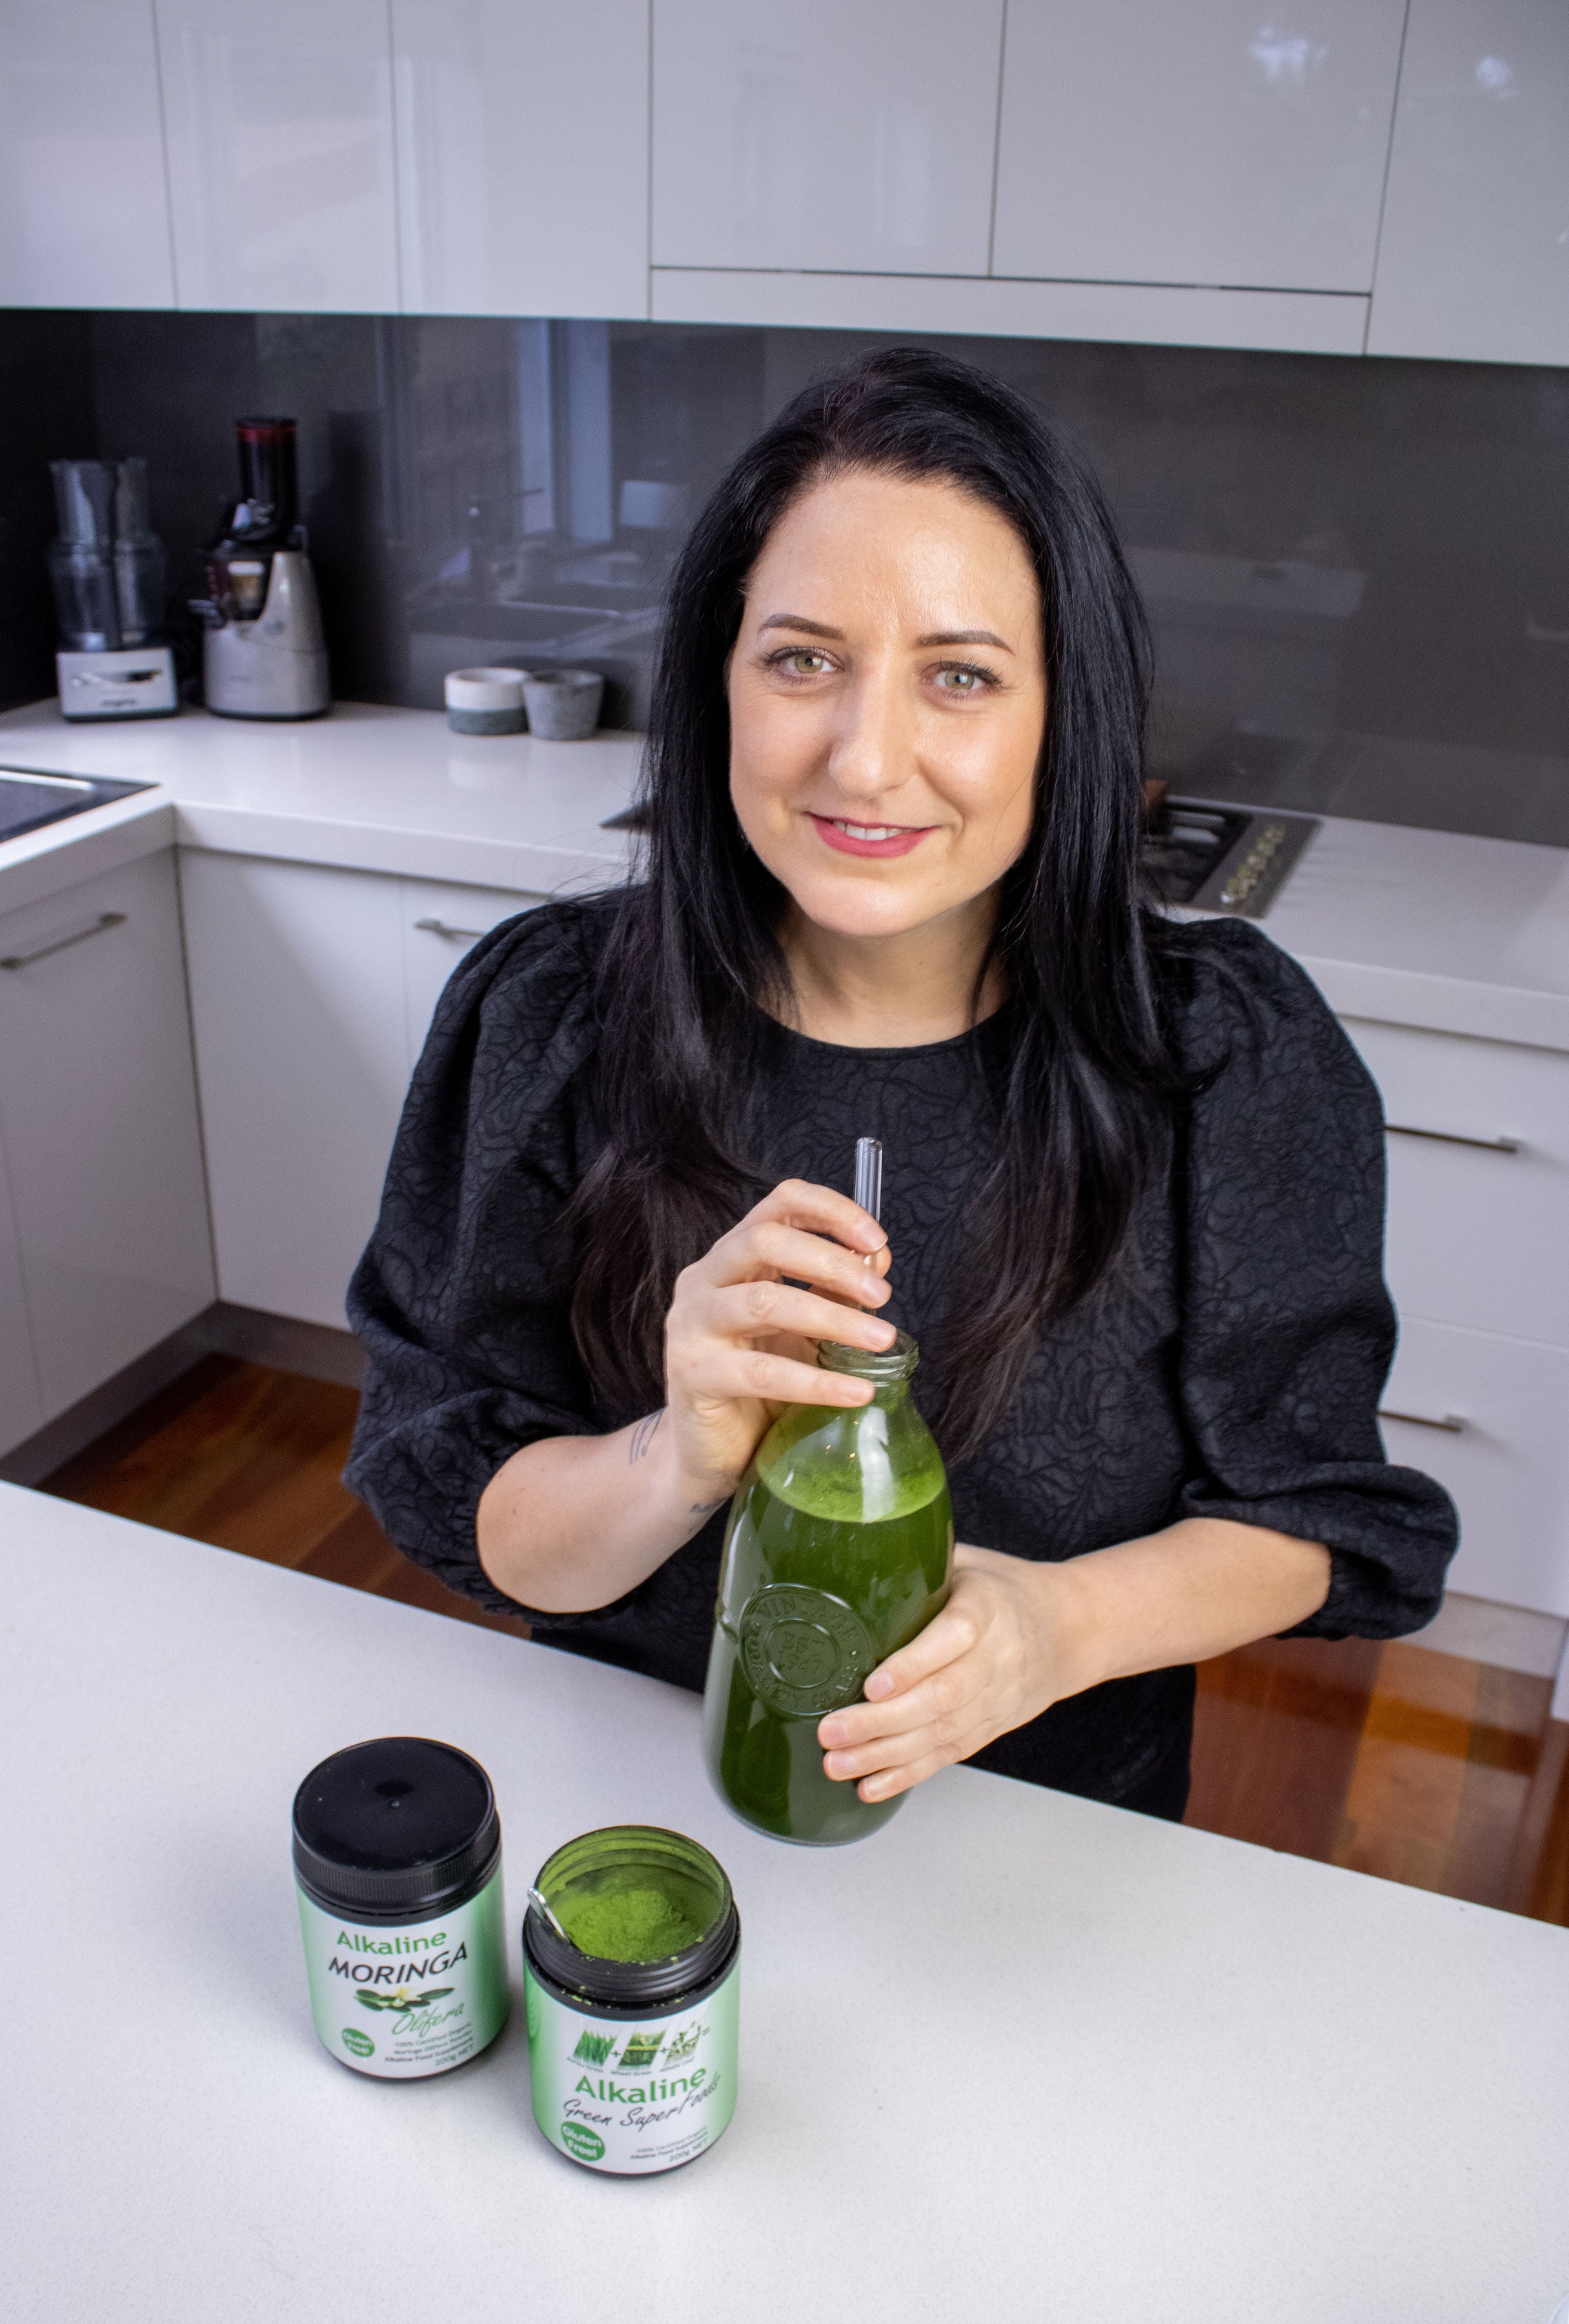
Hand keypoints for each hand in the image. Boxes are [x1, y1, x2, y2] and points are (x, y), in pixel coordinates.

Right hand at [661, 1178, 893, 1505]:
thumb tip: (876, 1261)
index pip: (779, 1204)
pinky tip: (856, 1392)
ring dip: (832, 1317)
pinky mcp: (694, 1376)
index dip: (830, 1211)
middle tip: (880, 1296)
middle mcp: (704, 1281)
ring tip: (880, 1341)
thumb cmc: (757, 1383)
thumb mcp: (802, 1328)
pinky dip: (816, 1381)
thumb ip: (832, 1291)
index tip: (877, 1240)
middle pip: (765, 1241)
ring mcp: (691, 1326)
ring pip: (764, 1301)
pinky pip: (760, 1372)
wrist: (709, 1451)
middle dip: (832, 1263)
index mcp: (732, 1258)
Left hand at [817, 1544, 1081, 1802]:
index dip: (914, 1664)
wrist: (1069, 1630)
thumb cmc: (1002, 1589)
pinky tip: (870, 1786)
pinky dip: (908, 1774)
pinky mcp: (990, 1728)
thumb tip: (848, 1557)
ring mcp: (996, 1699)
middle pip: (941, 1696)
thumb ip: (921, 1564)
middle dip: (882, 1721)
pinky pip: (949, 1755)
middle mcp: (997, 1657)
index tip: (873, 1683)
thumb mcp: (969, 1561)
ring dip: (885, 1754)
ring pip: (941, 1733)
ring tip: (836, 1763)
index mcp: (988, 1606)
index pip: (955, 1637)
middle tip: (831, 1731)